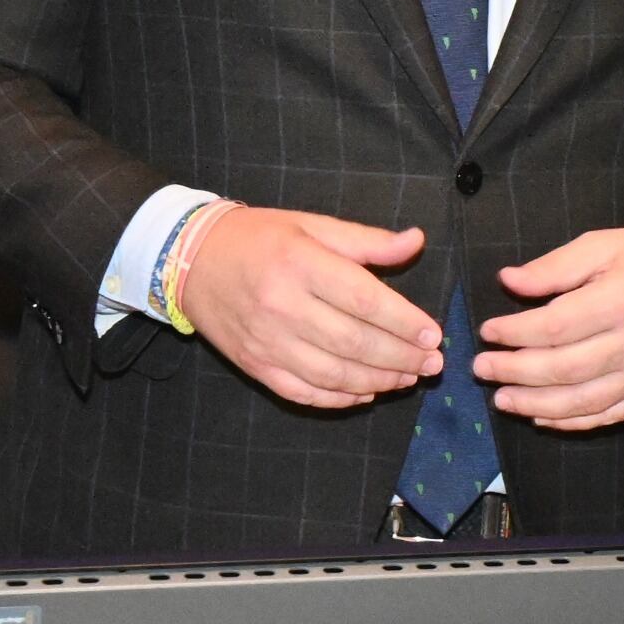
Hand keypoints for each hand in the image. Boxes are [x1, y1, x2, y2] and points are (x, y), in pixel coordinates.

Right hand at [179, 207, 444, 411]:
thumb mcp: (310, 225)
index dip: (405, 323)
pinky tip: (366, 393)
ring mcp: (267, 342)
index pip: (365, 300)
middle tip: (432, 364)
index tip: (434, 336)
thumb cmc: (257, 238)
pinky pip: (305, 393)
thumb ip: (365, 240)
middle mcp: (283, 306)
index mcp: (300, 264)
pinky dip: (340, 398)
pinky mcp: (256, 366)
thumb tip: (416, 241)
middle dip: (402, 358)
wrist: (190, 260)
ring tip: (408, 379)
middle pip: (355, 343)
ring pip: (334, 374)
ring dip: (379, 381)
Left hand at [476, 226, 623, 430]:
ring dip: (536, 404)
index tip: (487, 331)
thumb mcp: (602, 245)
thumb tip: (508, 281)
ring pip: (582, 401)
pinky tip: (542, 417)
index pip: (554, 327)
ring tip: (502, 399)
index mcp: (619, 301)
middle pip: (563, 368)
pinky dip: (572, 422)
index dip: (515, 333)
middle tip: (481, 369)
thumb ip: (554, 267)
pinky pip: (608, 415)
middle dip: (515, 372)